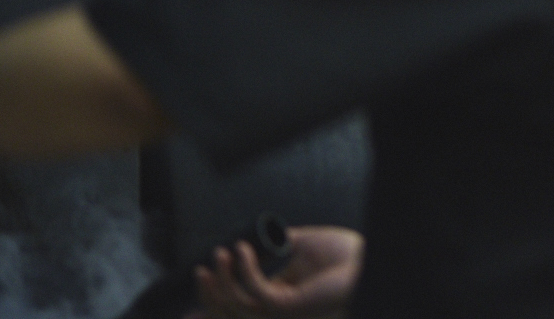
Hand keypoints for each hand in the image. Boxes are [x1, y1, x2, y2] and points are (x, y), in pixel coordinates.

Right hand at [186, 226, 364, 318]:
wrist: (365, 257)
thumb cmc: (341, 254)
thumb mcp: (299, 247)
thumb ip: (274, 248)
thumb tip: (250, 242)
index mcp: (279, 302)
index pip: (238, 313)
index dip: (212, 310)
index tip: (188, 307)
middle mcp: (278, 313)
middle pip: (230, 316)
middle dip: (210, 297)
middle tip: (200, 270)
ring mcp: (282, 313)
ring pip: (236, 308)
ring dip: (223, 281)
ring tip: (221, 253)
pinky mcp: (288, 307)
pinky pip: (254, 292)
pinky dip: (244, 270)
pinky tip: (242, 248)